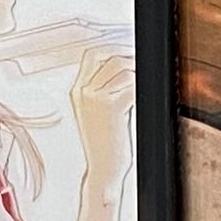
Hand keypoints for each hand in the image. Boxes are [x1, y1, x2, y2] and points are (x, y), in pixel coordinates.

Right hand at [70, 44, 136, 171]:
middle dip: (131, 60)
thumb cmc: (102, 145)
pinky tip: (144, 96)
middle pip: (111, 59)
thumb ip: (103, 90)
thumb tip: (122, 71)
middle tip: (141, 67)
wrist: (103, 170)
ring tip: (142, 85)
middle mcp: (83, 93)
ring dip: (138, 76)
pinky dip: (141, 88)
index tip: (127, 53)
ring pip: (124, 71)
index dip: (113, 50)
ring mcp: (96, 99)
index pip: (92, 55)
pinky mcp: (112, 108)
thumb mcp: (94, 114)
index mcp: (77, 92)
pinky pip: (132, 86)